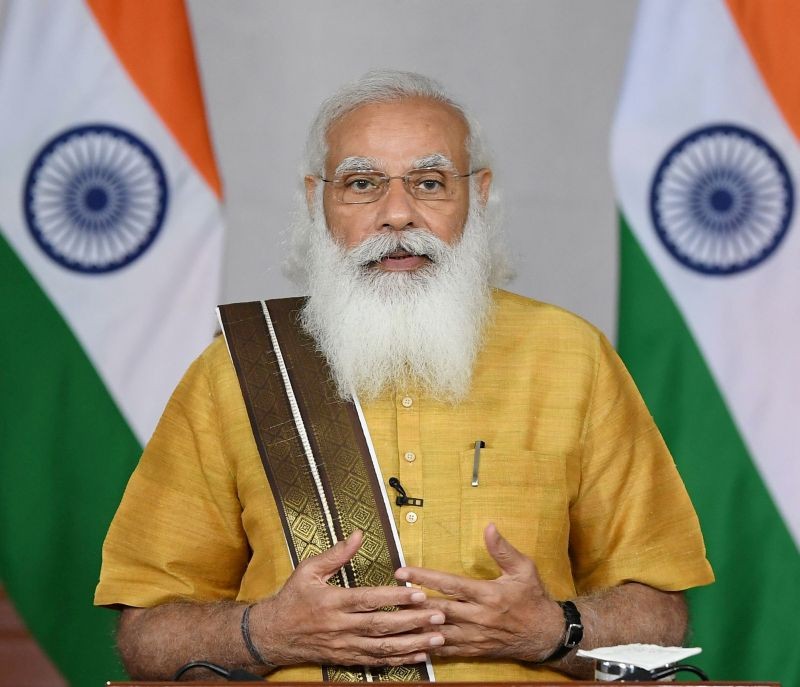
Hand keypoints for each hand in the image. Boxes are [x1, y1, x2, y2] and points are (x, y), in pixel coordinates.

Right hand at [249, 530, 444, 666]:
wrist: (272, 635)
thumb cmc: (292, 598)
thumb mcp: (308, 570)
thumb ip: (336, 554)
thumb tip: (358, 534)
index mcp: (332, 601)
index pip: (368, 599)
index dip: (394, 597)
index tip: (418, 593)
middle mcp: (340, 626)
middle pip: (381, 626)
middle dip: (412, 621)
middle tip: (439, 615)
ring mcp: (344, 646)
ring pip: (383, 647)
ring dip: (412, 643)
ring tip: (437, 638)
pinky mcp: (347, 658)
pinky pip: (376, 661)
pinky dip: (399, 660)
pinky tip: (419, 655)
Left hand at [395, 523, 562, 662]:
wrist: (546, 635)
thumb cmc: (534, 598)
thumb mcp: (524, 569)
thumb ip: (503, 549)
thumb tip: (489, 526)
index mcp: (488, 595)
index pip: (450, 584)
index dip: (425, 578)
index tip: (403, 572)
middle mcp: (478, 617)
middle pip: (439, 609)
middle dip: (412, 601)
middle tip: (389, 594)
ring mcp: (475, 636)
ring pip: (439, 631)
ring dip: (416, 625)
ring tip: (393, 617)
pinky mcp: (474, 650)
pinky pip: (446, 650)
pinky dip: (428, 646)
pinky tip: (411, 641)